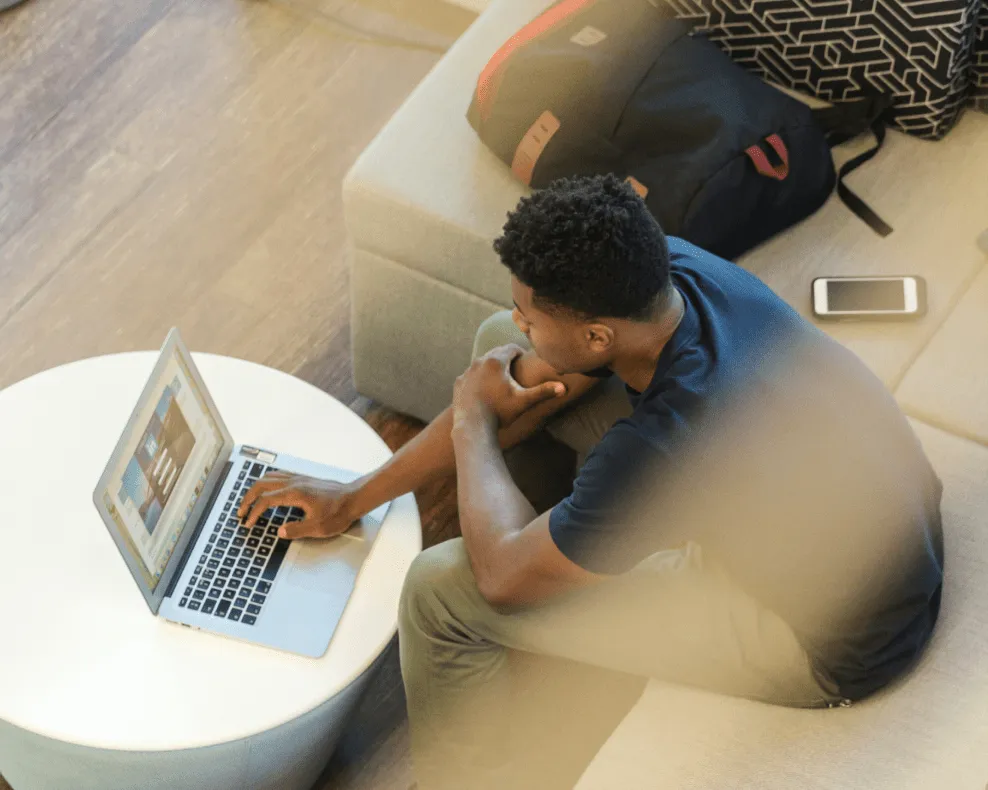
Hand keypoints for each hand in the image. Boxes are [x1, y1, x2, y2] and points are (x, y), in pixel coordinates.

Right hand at [237, 471, 361, 539]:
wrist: (355, 497)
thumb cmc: (339, 512)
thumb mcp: (318, 528)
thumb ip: (296, 530)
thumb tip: (279, 531)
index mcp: (295, 494)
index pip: (266, 501)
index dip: (253, 513)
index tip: (247, 523)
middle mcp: (294, 482)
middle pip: (262, 485)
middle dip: (248, 498)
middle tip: (240, 511)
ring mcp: (299, 478)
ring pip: (269, 477)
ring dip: (256, 488)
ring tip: (249, 500)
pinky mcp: (304, 478)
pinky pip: (279, 475)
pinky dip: (267, 481)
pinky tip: (268, 489)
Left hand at [453, 344, 565, 429]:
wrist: (472, 426)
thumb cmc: (500, 412)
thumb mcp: (523, 401)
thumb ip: (543, 391)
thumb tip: (564, 388)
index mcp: (496, 361)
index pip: (511, 348)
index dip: (520, 352)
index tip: (524, 359)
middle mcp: (479, 362)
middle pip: (496, 353)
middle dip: (505, 358)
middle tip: (514, 366)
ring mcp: (467, 372)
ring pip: (482, 363)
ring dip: (491, 367)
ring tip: (500, 378)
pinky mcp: (459, 382)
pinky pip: (470, 375)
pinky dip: (478, 378)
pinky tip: (483, 388)